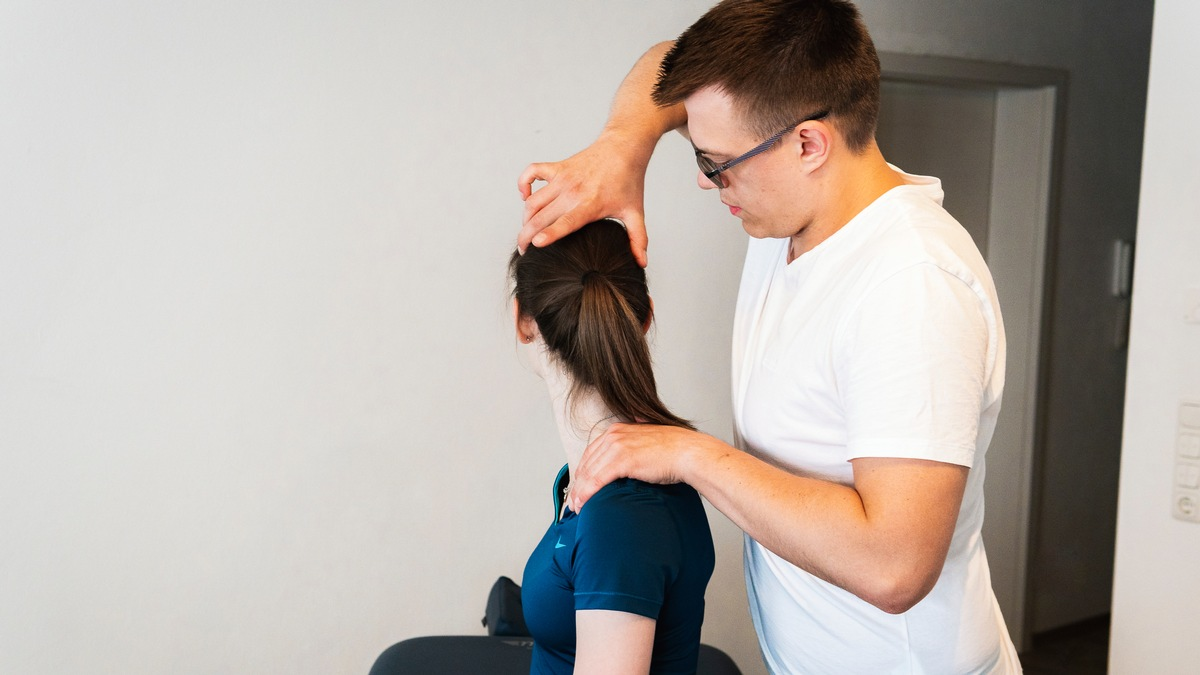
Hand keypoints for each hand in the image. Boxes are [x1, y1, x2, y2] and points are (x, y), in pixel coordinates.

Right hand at [517, 133, 650, 266]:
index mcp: (590, 204)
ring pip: (533, 201)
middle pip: (542, 216)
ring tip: (525, 233)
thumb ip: (637, 239)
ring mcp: (562, 178)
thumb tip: (641, 263)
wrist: (624, 147)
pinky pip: (531, 172)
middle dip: (527, 236)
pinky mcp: (558, 167)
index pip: (566, 221)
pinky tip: (526, 197)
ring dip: (525, 219)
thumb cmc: (629, 180)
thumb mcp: (635, 211)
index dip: (550, 233)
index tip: (536, 244)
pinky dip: (523, 185)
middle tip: (523, 252)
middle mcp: (572, 191)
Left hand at [569, 423, 707, 510]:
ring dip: (579, 492)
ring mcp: (617, 446)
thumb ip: (634, 444)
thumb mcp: (647, 441)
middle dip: (577, 484)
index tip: (578, 486)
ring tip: (577, 507)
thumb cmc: (674, 451)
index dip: (582, 472)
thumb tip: (632, 455)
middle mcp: (614, 435)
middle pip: (586, 463)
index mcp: (618, 430)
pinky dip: (587, 493)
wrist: (688, 452)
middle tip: (573, 501)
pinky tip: (584, 504)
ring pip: (588, 473)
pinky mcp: (622, 460)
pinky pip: (597, 480)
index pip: (591, 453)